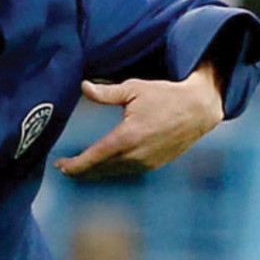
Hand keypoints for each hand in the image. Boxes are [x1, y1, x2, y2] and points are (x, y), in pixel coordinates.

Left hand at [55, 62, 223, 178]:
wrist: (199, 109)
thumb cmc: (165, 95)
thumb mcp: (135, 89)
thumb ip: (106, 93)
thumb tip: (83, 87)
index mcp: (127, 137)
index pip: (93, 158)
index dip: (74, 165)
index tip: (59, 166)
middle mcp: (135, 155)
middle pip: (99, 169)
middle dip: (80, 170)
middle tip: (64, 167)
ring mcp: (146, 163)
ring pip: (112, 172)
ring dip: (94, 171)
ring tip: (79, 166)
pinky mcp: (153, 165)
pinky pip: (125, 171)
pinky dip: (111, 169)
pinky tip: (102, 164)